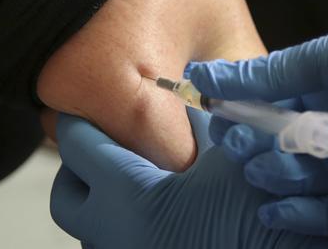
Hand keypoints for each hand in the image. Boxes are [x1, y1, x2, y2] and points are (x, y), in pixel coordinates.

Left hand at [50, 114, 327, 248]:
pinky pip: (112, 244)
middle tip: (108, 143)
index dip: (80, 120)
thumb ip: (206, 121)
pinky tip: (156, 209)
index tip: (88, 106)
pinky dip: (120, 223)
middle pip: (67, 194)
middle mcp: (113, 235)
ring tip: (135, 175)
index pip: (78, 146)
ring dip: (99, 197)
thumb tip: (192, 93)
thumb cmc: (259, 219)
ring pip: (87, 226)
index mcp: (128, 197)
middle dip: (79, 164)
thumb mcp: (233, 157)